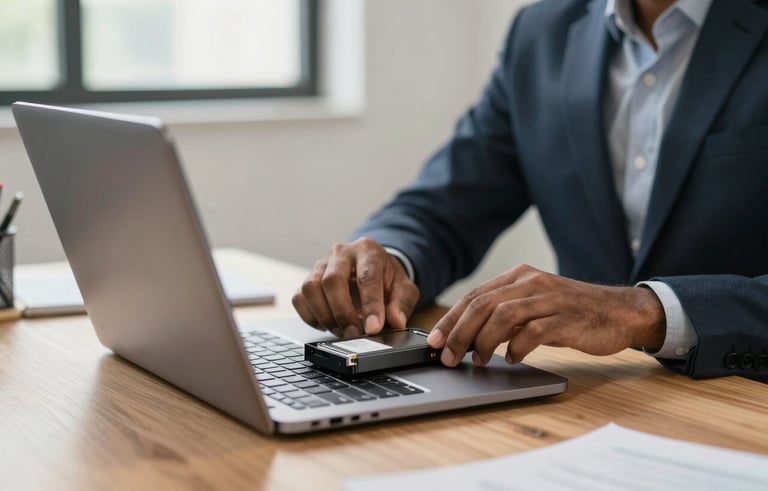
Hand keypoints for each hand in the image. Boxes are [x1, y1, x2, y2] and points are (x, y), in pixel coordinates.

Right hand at [292, 238, 419, 336]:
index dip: (370, 305)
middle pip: (332, 281)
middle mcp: (341, 253)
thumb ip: (402, 304)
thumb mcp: (404, 289)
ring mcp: (321, 265)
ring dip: (324, 315)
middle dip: (342, 313)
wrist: (372, 269)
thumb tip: (395, 321)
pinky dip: (310, 316)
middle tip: (353, 334)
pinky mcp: (308, 279)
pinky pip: (299, 298)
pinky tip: (326, 325)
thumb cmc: (386, 278)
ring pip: (311, 288)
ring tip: (341, 331)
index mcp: (368, 250)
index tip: (373, 328)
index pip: (367, 277)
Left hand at [426, 264, 664, 366]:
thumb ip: (504, 316)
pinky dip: (517, 347)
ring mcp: (550, 298)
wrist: (620, 312)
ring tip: (478, 360)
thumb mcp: (534, 307)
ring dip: (483, 341)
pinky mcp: (567, 317)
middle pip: (483, 304)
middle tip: (449, 355)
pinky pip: (534, 331)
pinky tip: (513, 358)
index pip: (474, 296)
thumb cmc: (572, 313)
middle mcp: (531, 282)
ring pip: (503, 315)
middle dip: (459, 332)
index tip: (435, 341)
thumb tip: (466, 336)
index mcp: (518, 276)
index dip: (450, 319)